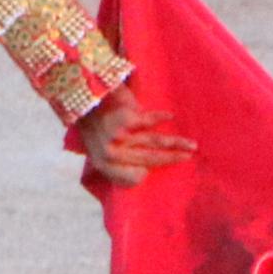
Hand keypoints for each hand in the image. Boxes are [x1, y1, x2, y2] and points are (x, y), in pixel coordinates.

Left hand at [79, 87, 194, 186]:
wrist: (81, 95)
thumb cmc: (92, 122)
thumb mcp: (98, 146)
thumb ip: (116, 159)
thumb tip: (143, 170)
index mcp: (103, 165)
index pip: (132, 178)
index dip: (144, 174)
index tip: (152, 170)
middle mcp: (111, 155)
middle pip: (150, 159)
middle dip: (173, 158)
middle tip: (189, 157)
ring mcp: (119, 138)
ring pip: (155, 142)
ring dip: (176, 143)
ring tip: (191, 144)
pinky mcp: (126, 120)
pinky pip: (149, 121)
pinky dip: (160, 117)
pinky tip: (170, 116)